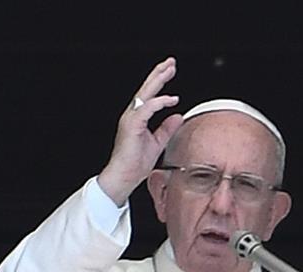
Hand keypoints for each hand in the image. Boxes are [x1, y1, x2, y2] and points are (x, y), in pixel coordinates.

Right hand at [97, 57, 183, 205]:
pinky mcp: (132, 125)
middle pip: (147, 88)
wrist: (124, 177)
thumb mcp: (158, 142)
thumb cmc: (135, 163)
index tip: (170, 71)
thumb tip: (178, 115)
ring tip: (169, 70)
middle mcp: (132, 115)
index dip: (160, 81)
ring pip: (145, 93)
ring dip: (158, 80)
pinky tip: (171, 99)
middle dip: (159, 73)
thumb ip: (167, 128)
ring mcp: (130, 118)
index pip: (149, 95)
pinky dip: (160, 102)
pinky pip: (147, 108)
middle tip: (171, 62)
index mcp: (137, 118)